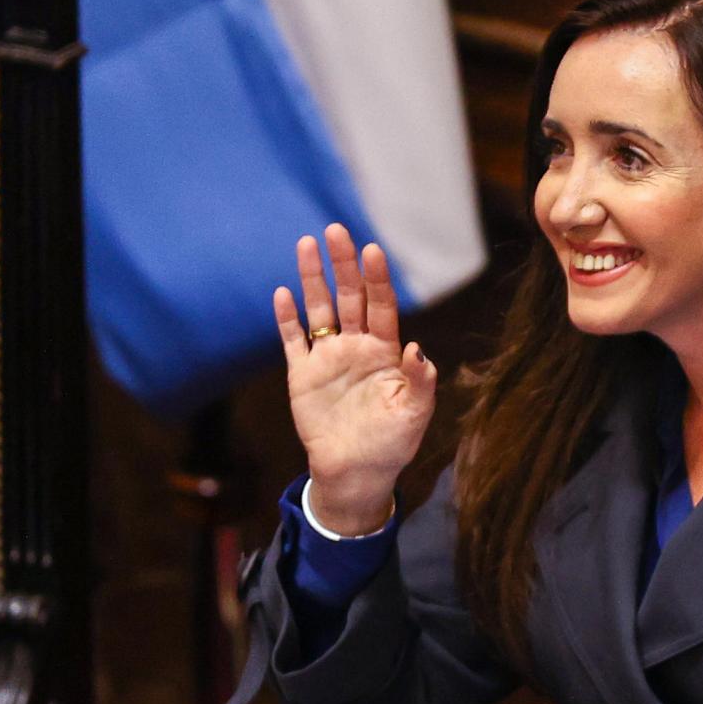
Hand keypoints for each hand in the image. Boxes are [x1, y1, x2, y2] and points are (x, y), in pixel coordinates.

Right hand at [273, 223, 435, 534]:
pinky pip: (293, 340)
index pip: (381, 305)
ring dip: (312, 278)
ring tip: (306, 244)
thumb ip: (420, 381)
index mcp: (385, 352)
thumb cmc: (392, 444)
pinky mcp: (303, 375)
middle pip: (348, 297)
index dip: (377, 279)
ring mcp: (328, 359)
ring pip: (319, 309)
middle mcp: (357, 347)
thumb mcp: (415, 414)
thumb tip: (417, 348)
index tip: (372, 251)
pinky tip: (282, 292)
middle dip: (342, 264)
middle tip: (335, 230)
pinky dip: (287, 318)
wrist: (356, 473)